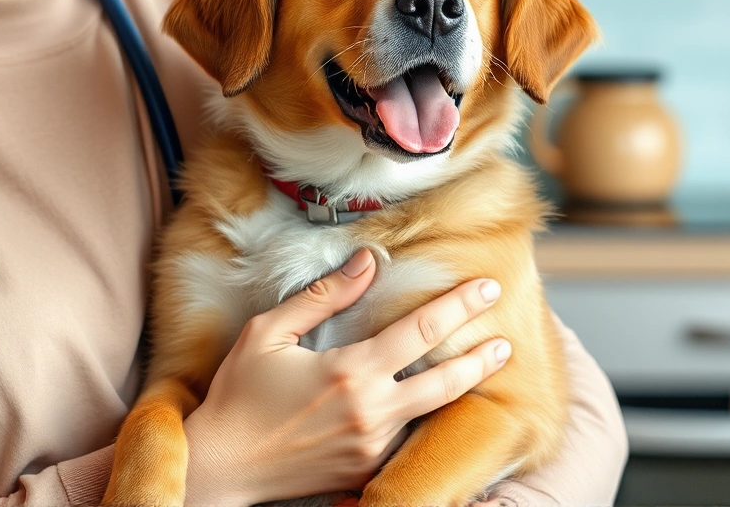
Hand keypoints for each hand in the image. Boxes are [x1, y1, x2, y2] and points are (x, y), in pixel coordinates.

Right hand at [179, 248, 512, 506]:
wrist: (223, 466)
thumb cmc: (238, 395)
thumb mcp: (268, 333)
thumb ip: (323, 296)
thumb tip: (367, 261)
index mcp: (349, 371)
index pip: (421, 331)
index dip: (458, 305)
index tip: (485, 288)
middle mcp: (371, 412)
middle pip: (445, 380)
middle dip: (480, 355)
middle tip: (506, 336)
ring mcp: (372, 445)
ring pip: (430, 412)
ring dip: (460, 386)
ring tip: (484, 364)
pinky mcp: (365, 469)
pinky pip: (404, 437)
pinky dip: (422, 416)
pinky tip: (433, 400)